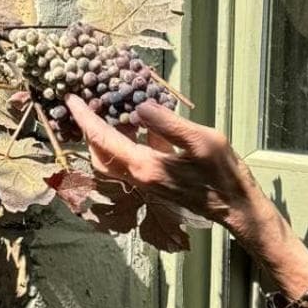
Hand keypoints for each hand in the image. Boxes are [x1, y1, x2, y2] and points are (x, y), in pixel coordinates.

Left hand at [64, 94, 278, 246]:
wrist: (236, 208)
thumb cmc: (223, 175)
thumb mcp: (202, 141)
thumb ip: (168, 124)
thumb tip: (139, 107)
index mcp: (145, 167)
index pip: (104, 140)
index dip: (85, 118)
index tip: (71, 99)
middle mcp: (139, 178)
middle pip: (100, 154)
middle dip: (90, 130)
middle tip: (88, 104)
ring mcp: (147, 183)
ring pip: (114, 159)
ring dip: (107, 136)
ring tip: (111, 109)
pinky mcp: (156, 183)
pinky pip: (131, 161)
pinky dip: (127, 142)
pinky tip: (141, 123)